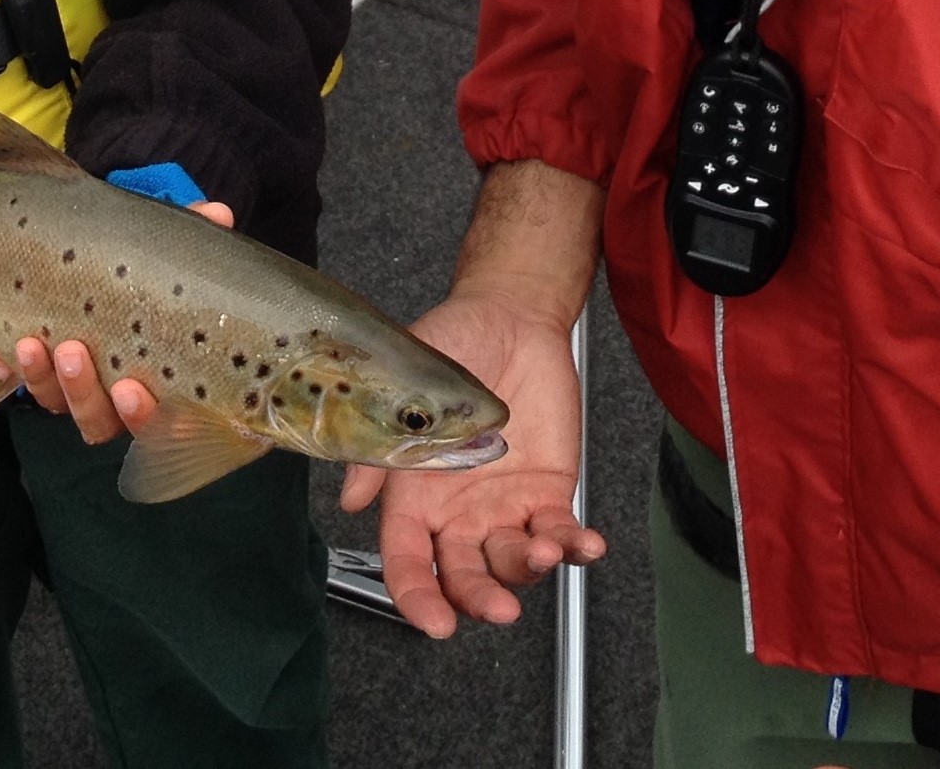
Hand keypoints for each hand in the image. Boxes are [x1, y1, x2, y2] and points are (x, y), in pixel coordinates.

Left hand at [12, 198, 234, 442]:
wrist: (90, 263)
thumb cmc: (143, 272)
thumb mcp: (164, 252)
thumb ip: (191, 236)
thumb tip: (219, 215)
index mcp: (161, 379)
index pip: (162, 421)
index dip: (145, 417)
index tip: (132, 389)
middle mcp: (120, 398)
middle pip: (104, 421)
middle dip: (86, 394)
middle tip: (75, 353)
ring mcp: (81, 391)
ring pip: (65, 408)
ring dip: (51, 381)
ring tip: (37, 343)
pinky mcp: (46, 376)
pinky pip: (34, 388)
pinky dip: (25, 371)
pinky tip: (20, 345)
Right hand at [338, 289, 602, 635]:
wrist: (510, 317)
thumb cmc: (451, 343)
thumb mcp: (408, 384)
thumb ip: (382, 442)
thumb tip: (351, 499)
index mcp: (413, 494)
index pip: (406, 560)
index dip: (417, 596)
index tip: (435, 623)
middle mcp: (455, 511)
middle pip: (461, 576)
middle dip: (478, 599)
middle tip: (500, 609)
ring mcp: (503, 506)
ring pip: (511, 563)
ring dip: (528, 569)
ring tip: (544, 550)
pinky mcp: (546, 492)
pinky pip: (560, 532)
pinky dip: (575, 546)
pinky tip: (587, 544)